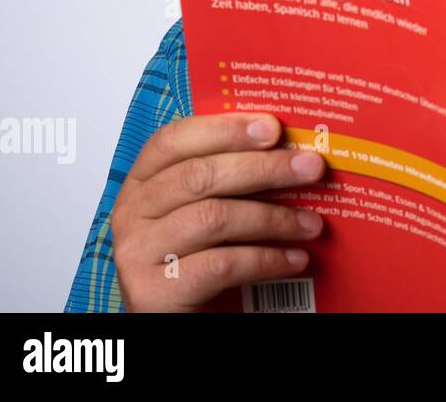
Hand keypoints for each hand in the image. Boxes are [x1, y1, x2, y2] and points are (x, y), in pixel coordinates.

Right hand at [111, 113, 326, 310]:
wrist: (176, 320)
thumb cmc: (196, 259)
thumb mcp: (207, 210)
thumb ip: (231, 179)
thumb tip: (292, 150)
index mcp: (142, 182)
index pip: (174, 139)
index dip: (224, 128)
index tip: (273, 126)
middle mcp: (132, 213)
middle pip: (200, 176)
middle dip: (264, 168)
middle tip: (311, 168)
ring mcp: (137, 253)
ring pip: (214, 217)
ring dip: (274, 218)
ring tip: (312, 224)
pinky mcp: (154, 293)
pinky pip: (221, 264)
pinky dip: (267, 259)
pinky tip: (295, 259)